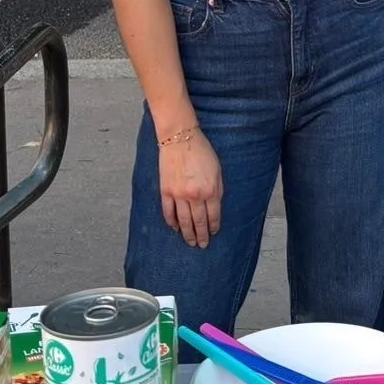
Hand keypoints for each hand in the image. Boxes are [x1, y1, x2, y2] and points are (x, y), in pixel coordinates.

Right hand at [157, 129, 222, 246]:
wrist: (179, 138)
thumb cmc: (201, 151)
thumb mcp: (217, 170)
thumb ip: (217, 190)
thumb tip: (214, 207)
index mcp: (210, 190)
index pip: (213, 215)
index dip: (214, 226)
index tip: (214, 233)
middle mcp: (194, 195)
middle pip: (198, 222)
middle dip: (201, 235)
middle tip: (202, 245)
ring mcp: (178, 194)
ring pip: (183, 221)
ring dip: (187, 234)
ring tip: (191, 242)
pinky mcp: (165, 191)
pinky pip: (168, 212)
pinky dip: (172, 222)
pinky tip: (175, 228)